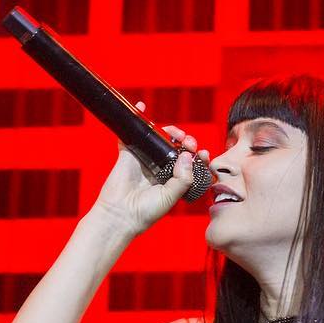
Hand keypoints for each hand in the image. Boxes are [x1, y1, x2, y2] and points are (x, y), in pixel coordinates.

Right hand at [89, 101, 209, 236]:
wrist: (120, 215)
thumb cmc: (146, 211)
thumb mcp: (171, 197)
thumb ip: (183, 178)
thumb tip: (188, 154)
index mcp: (173, 180)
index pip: (189, 163)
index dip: (198, 156)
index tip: (203, 153)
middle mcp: (160, 168)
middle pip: (176, 147)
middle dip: (186, 141)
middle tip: (188, 143)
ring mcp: (145, 159)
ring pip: (159, 138)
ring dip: (170, 131)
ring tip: (176, 134)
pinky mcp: (128, 153)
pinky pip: (132, 133)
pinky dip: (137, 119)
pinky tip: (141, 107)